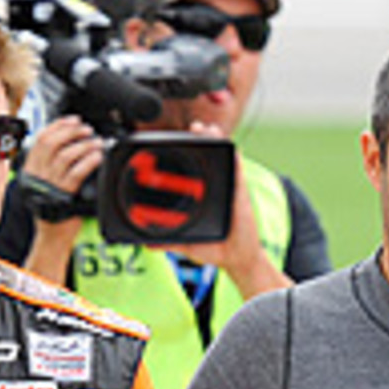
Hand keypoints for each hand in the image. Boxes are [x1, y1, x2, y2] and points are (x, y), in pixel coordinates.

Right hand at [22, 115, 104, 200]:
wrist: (52, 231)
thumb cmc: (52, 204)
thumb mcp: (44, 180)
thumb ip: (50, 161)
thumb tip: (72, 137)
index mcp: (31, 167)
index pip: (41, 138)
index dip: (58, 125)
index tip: (73, 120)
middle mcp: (37, 174)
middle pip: (51, 143)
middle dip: (72, 132)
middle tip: (87, 129)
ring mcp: (50, 184)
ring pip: (65, 156)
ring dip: (83, 146)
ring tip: (97, 143)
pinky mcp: (63, 194)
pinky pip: (76, 173)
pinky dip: (88, 162)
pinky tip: (97, 157)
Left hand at [155, 123, 287, 299]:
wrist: (237, 259)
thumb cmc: (216, 250)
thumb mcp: (187, 246)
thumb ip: (168, 243)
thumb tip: (147, 245)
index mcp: (204, 198)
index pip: (195, 172)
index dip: (189, 155)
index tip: (177, 143)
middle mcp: (217, 190)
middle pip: (210, 159)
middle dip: (202, 140)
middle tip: (192, 129)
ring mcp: (229, 190)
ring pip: (224, 159)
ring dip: (216, 141)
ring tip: (206, 129)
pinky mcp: (240, 194)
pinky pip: (238, 170)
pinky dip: (233, 156)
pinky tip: (228, 144)